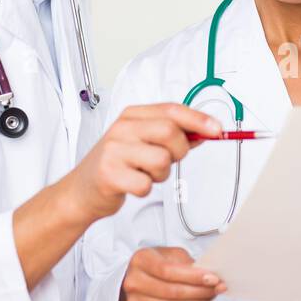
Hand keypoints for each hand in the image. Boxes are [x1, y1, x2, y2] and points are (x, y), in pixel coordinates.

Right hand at [68, 103, 220, 221]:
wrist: (82, 190)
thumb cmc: (117, 164)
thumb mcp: (143, 141)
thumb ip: (173, 134)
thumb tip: (207, 131)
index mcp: (132, 115)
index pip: (172, 110)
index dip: (198, 119)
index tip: (218, 130)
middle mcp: (122, 128)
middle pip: (170, 132)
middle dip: (179, 150)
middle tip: (169, 159)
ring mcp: (114, 150)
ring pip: (161, 160)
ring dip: (161, 174)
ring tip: (145, 173)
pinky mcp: (109, 174)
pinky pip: (146, 184)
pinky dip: (146, 188)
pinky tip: (133, 184)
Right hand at [121, 246, 225, 300]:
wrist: (141, 280)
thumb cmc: (159, 264)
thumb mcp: (172, 255)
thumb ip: (188, 263)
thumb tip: (210, 275)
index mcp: (140, 260)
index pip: (168, 271)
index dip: (193, 277)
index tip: (213, 278)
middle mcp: (133, 282)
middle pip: (172, 291)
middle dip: (200, 291)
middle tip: (217, 289)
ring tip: (209, 297)